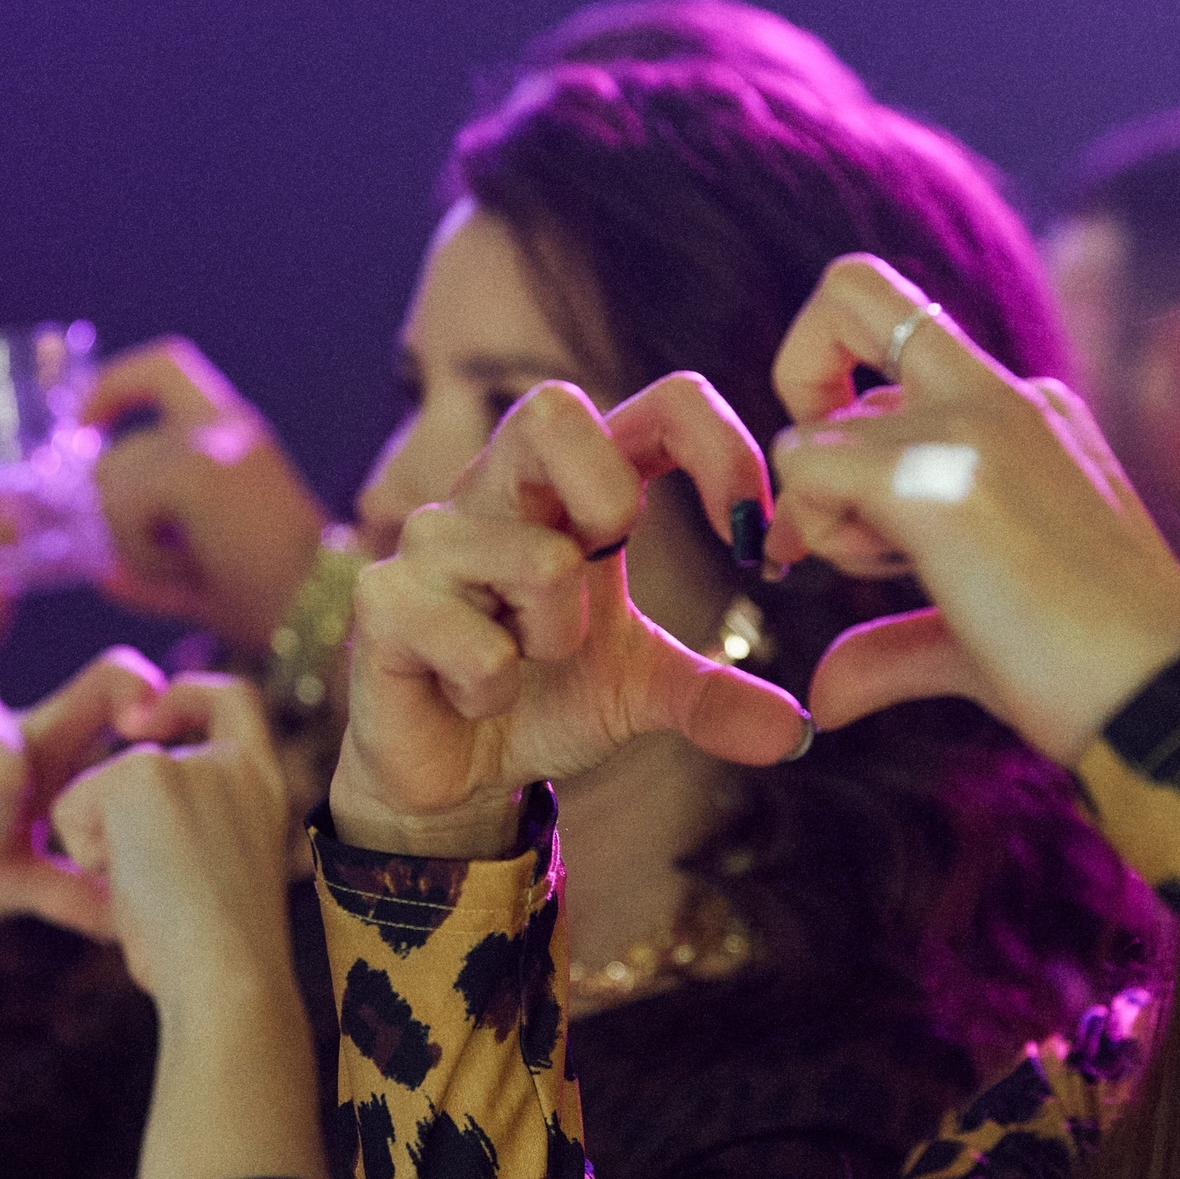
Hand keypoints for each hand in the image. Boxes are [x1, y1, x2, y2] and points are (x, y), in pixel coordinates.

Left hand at [49, 675, 293, 1012]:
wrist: (227, 976)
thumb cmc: (221, 957)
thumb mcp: (223, 876)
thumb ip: (196, 829)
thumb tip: (135, 837)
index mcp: (266, 786)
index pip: (235, 700)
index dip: (190, 695)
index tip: (151, 719)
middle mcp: (234, 763)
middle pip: (147, 754)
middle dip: (112, 802)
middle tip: (114, 862)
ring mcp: (189, 762)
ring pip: (105, 785)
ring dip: (103, 841)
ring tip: (142, 891)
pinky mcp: (139, 771)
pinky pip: (73, 803)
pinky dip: (82, 848)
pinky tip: (120, 883)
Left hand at [85, 338, 329, 652]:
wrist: (325, 611)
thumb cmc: (276, 599)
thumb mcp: (203, 570)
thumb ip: (149, 564)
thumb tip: (101, 575)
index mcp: (236, 427)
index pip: (164, 364)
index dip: (114, 384)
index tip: (86, 424)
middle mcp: (224, 420)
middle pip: (117, 453)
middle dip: (117, 518)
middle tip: (172, 563)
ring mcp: (208, 440)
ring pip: (112, 487)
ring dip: (134, 544)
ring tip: (191, 568)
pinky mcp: (194, 470)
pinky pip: (123, 512)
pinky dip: (143, 554)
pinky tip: (190, 570)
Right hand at [330, 375, 807, 858]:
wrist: (448, 774)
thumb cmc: (542, 698)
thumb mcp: (642, 691)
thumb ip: (716, 697)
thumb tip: (797, 730)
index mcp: (574, 488)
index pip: (660, 405)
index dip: (720, 448)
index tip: (755, 541)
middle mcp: (499, 492)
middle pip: (551, 406)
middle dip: (605, 495)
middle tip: (611, 568)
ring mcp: (431, 540)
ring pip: (532, 556)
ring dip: (554, 634)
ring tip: (527, 662)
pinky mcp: (382, 601)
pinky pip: (473, 643)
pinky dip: (492, 687)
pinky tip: (470, 695)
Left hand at [768, 255, 1179, 761]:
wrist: (1166, 702)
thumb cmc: (1092, 675)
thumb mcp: (976, 636)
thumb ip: (894, 644)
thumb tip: (823, 694)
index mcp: (1027, 412)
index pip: (902, 331)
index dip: (841, 388)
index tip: (842, 491)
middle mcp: (1002, 394)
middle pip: (850, 287)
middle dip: (798, 374)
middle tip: (817, 491)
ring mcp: (973, 424)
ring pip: (815, 421)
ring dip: (820, 513)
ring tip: (901, 576)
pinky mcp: (935, 477)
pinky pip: (804, 465)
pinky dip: (814, 530)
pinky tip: (891, 578)